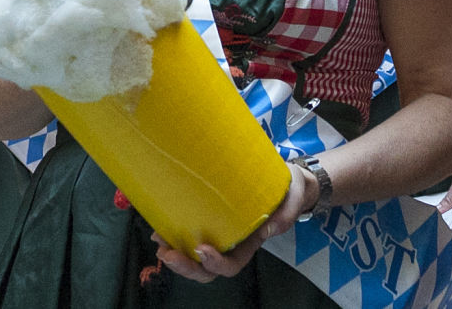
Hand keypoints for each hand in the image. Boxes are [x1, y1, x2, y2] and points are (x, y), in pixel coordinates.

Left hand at [153, 160, 313, 281]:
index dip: (215, 263)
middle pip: (205, 270)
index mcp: (249, 245)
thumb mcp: (293, 200)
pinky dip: (174, 233)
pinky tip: (161, 224)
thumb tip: (267, 230)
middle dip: (185, 266)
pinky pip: (189, 234)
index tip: (202, 248)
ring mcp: (218, 233)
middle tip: (167, 253)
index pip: (230, 266)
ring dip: (174, 253)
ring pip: (193, 257)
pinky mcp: (209, 218)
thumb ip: (285, 215)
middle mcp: (231, 244)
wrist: (286, 181)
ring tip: (158, 240)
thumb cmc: (289, 193)